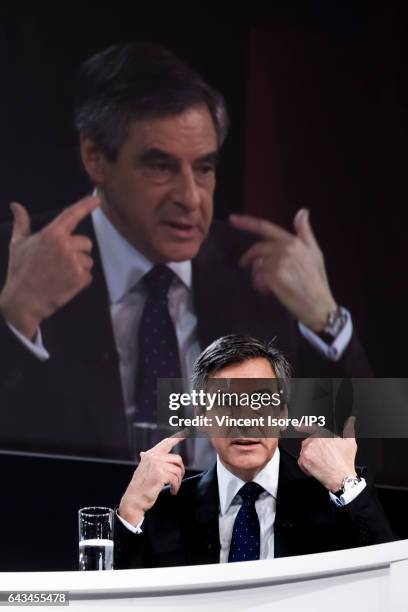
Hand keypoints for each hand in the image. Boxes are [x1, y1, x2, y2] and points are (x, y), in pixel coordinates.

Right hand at [0, 196, 99, 338]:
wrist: (23, 300)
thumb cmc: (20, 271)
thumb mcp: (18, 244)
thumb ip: (21, 223)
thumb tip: (15, 205)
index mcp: (51, 234)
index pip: (71, 215)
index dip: (85, 205)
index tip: (97, 200)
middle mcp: (64, 245)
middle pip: (86, 243)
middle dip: (77, 252)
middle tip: (59, 264)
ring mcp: (73, 262)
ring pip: (88, 261)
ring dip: (79, 268)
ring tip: (60, 275)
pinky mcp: (79, 278)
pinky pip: (88, 276)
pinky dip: (80, 282)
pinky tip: (64, 285)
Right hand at [118, 432, 187, 526]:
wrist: (134, 499)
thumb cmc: (139, 486)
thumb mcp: (142, 469)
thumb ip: (146, 460)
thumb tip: (143, 453)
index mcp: (150, 454)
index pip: (166, 442)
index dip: (177, 437)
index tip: (186, 432)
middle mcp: (153, 457)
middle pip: (177, 459)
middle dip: (180, 470)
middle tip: (177, 480)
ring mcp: (156, 464)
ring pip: (178, 470)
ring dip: (178, 481)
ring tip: (174, 487)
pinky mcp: (160, 474)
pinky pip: (175, 479)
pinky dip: (176, 486)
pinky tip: (172, 491)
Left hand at [229, 209, 336, 330]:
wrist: (318, 304)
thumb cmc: (316, 279)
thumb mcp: (315, 252)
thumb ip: (305, 232)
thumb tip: (302, 211)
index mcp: (293, 241)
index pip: (266, 227)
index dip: (247, 222)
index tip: (232, 218)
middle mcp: (285, 249)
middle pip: (257, 248)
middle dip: (248, 257)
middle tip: (244, 265)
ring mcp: (279, 263)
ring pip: (256, 266)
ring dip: (257, 276)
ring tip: (265, 284)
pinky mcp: (274, 277)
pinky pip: (257, 278)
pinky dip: (259, 285)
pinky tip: (267, 291)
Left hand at [296, 416, 356, 491]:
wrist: (342, 478)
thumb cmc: (345, 462)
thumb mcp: (350, 443)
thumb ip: (349, 429)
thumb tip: (351, 420)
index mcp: (323, 434)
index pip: (311, 428)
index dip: (303, 426)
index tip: (297, 426)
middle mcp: (314, 440)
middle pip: (308, 442)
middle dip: (314, 449)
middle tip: (323, 457)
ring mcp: (307, 450)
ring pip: (304, 451)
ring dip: (310, 457)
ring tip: (321, 463)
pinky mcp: (304, 460)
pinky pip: (301, 461)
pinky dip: (307, 466)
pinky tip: (316, 468)